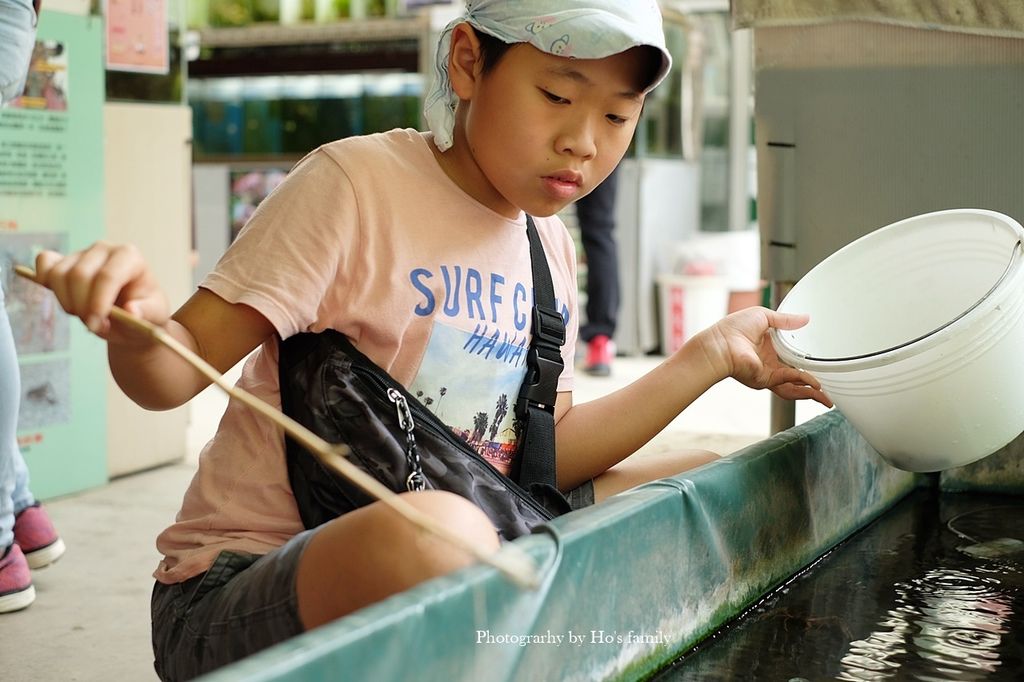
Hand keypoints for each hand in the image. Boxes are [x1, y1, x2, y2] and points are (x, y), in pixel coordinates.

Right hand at [33, 242, 168, 344]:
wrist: (131, 313)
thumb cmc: (144, 311)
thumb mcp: (155, 316)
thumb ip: (146, 313)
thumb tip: (132, 310)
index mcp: (130, 257)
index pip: (108, 276)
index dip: (98, 303)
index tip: (96, 325)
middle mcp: (105, 249)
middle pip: (79, 276)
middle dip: (82, 306)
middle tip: (93, 325)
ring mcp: (82, 252)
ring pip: (58, 274)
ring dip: (67, 302)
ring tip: (85, 315)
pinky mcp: (64, 259)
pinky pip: (45, 261)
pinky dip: (45, 280)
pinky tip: (63, 297)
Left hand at [694, 307, 832, 406]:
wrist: (720, 344)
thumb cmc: (733, 329)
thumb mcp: (764, 317)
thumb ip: (786, 320)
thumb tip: (806, 318)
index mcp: (769, 347)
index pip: (792, 356)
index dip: (806, 360)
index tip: (821, 361)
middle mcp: (770, 363)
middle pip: (795, 377)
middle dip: (812, 385)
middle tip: (828, 388)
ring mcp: (768, 373)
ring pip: (794, 386)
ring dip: (811, 393)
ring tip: (827, 399)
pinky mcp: (766, 380)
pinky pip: (789, 382)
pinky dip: (804, 384)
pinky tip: (817, 385)